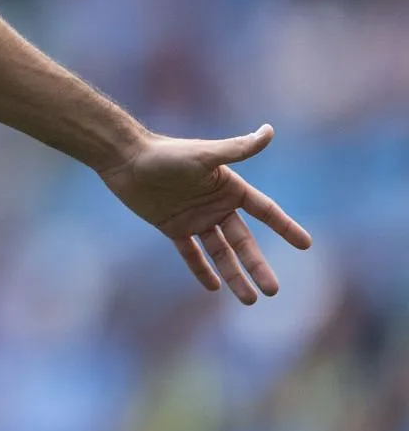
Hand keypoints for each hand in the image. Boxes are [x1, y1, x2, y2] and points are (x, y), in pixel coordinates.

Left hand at [100, 124, 311, 303]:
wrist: (125, 159)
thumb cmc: (166, 154)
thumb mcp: (205, 155)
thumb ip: (237, 149)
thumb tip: (269, 131)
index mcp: (229, 188)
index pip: (265, 211)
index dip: (285, 227)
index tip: (306, 245)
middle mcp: (216, 205)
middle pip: (243, 241)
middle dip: (258, 266)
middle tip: (273, 291)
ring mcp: (195, 218)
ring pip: (220, 252)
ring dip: (234, 274)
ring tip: (249, 299)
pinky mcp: (172, 227)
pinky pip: (191, 253)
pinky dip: (201, 269)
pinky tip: (214, 287)